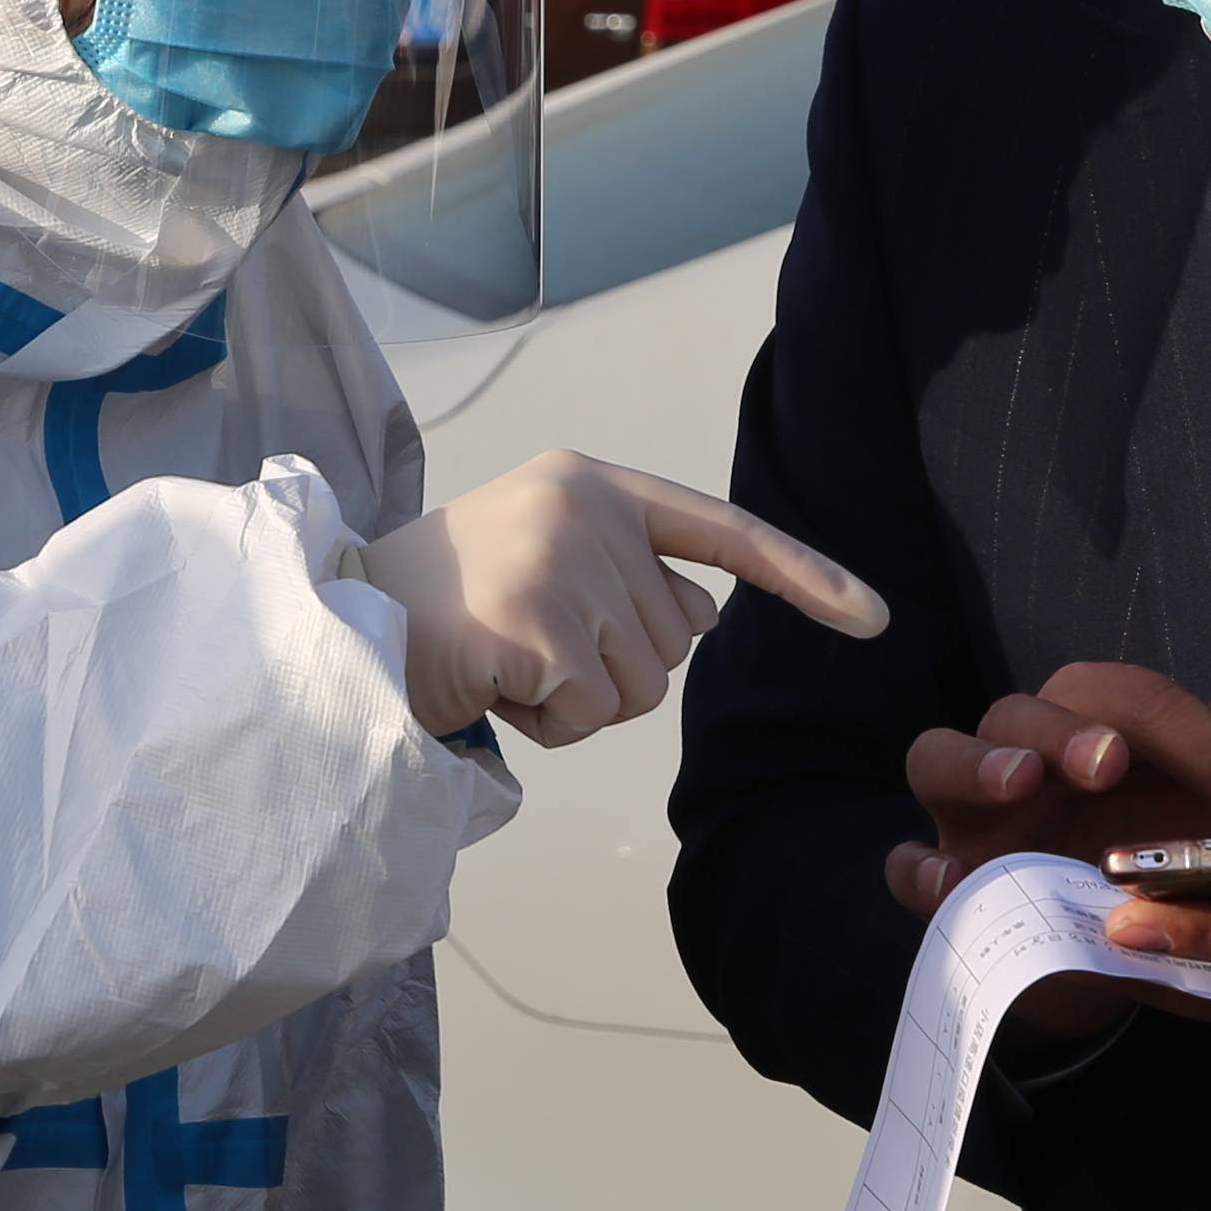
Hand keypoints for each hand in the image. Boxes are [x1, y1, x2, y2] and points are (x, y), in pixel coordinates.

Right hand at [354, 454, 886, 744]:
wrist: (333, 621)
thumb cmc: (442, 599)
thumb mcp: (543, 555)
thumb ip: (627, 571)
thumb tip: (709, 614)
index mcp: (594, 483)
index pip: (724, 530)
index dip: (807, 577)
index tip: (877, 619)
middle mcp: (586, 510)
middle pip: (678, 639)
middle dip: (611, 665)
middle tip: (522, 641)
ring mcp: (563, 565)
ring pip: (642, 687)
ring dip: (578, 702)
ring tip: (503, 662)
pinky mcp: (539, 628)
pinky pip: (594, 716)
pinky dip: (550, 727)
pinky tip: (493, 688)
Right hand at [883, 663, 1210, 1042]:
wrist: (1111, 958)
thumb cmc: (1160, 857)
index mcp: (1091, 723)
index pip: (1133, 700)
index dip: (1199, 738)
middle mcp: (1022, 753)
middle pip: (1023, 712)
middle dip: (1067, 729)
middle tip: (1111, 760)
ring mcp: (970, 814)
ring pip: (938, 756)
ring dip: (978, 762)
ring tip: (1021, 780)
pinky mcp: (944, 878)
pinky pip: (905, 863)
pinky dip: (919, 867)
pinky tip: (952, 880)